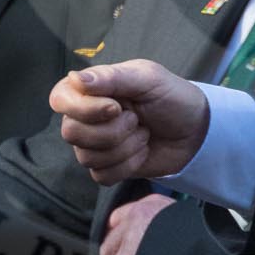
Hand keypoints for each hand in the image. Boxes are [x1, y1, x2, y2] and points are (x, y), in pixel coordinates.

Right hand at [50, 60, 208, 183]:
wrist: (195, 130)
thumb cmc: (172, 97)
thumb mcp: (148, 78)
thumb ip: (112, 77)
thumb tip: (74, 78)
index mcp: (91, 89)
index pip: (60, 98)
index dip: (83, 108)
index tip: (115, 107)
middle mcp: (86, 116)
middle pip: (71, 133)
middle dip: (111, 131)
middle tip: (137, 120)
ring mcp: (95, 144)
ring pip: (86, 158)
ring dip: (124, 147)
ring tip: (143, 133)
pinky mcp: (107, 167)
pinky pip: (101, 176)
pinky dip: (127, 166)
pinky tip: (141, 152)